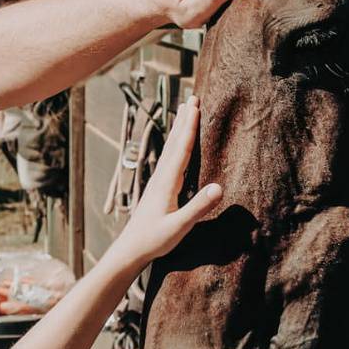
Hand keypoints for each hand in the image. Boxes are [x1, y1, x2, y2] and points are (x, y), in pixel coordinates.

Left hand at [109, 96, 223, 264]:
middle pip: (174, 143)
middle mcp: (160, 178)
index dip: (189, 127)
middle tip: (192, 98)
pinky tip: (177, 146)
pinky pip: (169, 160)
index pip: (181, 149)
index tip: (196, 107)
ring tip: (185, 113)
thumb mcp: (179, 227)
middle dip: (184, 121)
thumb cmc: (154, 240)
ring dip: (179, 130)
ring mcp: (158, 183)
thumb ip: (198, 208)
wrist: (130, 250)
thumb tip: (219, 188)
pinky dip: (175, 146)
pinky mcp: (158, 189)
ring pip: (170, 149)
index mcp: (166, 183)